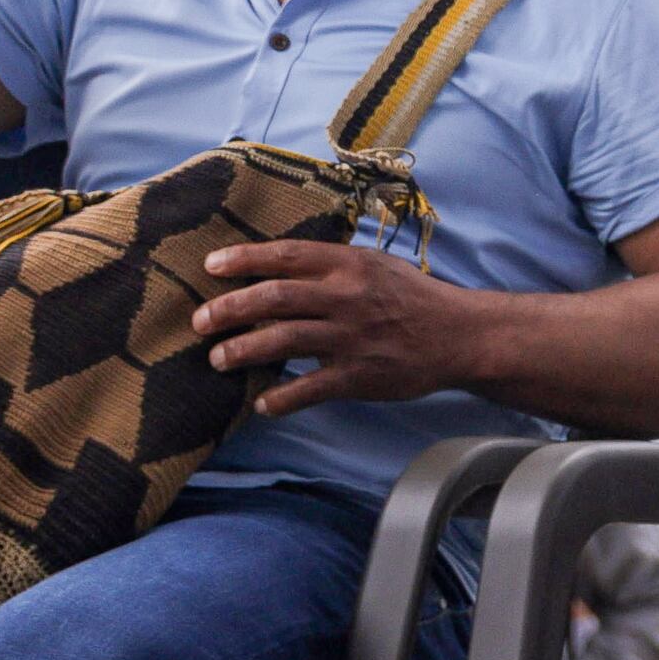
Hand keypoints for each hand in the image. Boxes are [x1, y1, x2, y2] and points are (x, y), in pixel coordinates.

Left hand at [195, 237, 474, 415]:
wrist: (458, 334)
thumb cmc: (412, 297)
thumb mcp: (375, 267)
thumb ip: (332, 267)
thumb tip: (279, 268)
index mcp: (350, 264)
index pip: (288, 255)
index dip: (246, 258)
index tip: (211, 264)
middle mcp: (347, 296)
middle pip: (276, 297)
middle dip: (230, 308)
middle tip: (200, 321)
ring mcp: (352, 337)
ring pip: (284, 340)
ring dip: (243, 350)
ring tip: (218, 359)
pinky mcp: (358, 375)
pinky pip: (309, 388)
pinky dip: (281, 398)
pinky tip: (262, 404)